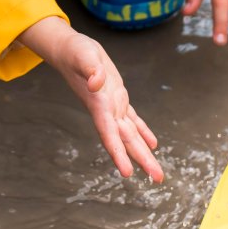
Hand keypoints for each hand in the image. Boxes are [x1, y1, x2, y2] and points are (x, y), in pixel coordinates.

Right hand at [18, 17, 163, 182]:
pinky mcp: (117, 98)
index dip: (118, 153)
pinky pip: (133, 120)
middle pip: (125, 141)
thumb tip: (96, 82)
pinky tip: (152, 144)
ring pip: (131, 134)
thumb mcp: (84, 55)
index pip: (109, 134)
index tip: (127, 173)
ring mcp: (112, 106)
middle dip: (141, 159)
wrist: (70, 49)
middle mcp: (106, 110)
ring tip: (156, 172)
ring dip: (144, 152)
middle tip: (157, 179)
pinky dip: (143, 132)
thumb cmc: (75, 52)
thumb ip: (91, 69)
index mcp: (99, 104)